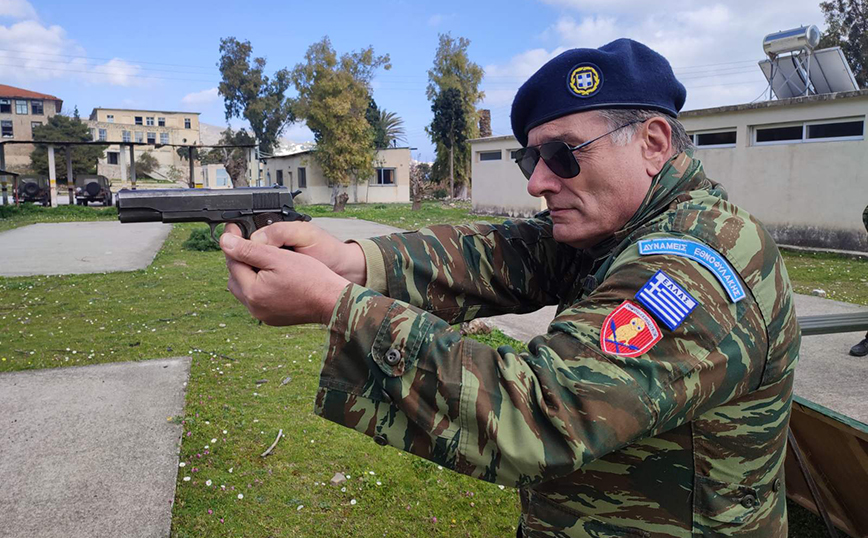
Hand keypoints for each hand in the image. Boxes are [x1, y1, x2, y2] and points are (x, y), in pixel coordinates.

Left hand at [221, 224, 350, 325]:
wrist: (332, 300)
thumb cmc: (311, 277)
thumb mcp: (278, 257)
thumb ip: (248, 249)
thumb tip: (225, 241)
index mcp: (252, 292)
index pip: (233, 262)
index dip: (232, 242)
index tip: (233, 227)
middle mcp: (254, 307)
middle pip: (236, 278)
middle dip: (239, 260)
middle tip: (248, 244)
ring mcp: (263, 315)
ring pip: (246, 290)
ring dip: (249, 274)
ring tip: (262, 260)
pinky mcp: (273, 318)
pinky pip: (258, 299)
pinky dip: (260, 287)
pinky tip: (272, 277)